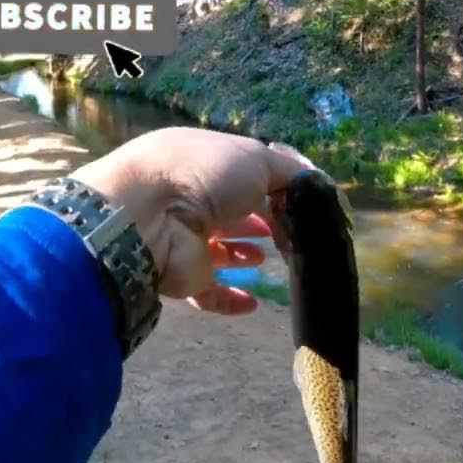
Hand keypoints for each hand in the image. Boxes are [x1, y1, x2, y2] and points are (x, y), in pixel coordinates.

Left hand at [68, 127, 307, 314]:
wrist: (150, 218)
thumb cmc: (204, 176)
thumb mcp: (256, 159)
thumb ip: (288, 171)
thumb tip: (311, 183)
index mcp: (200, 161)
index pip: (239, 174)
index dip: (269, 186)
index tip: (297, 201)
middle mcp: (188, 197)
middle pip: (229, 211)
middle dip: (258, 219)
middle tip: (289, 232)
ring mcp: (183, 238)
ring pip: (217, 249)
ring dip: (241, 255)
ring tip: (266, 258)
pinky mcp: (182, 276)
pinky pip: (209, 292)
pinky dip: (231, 298)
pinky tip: (254, 302)